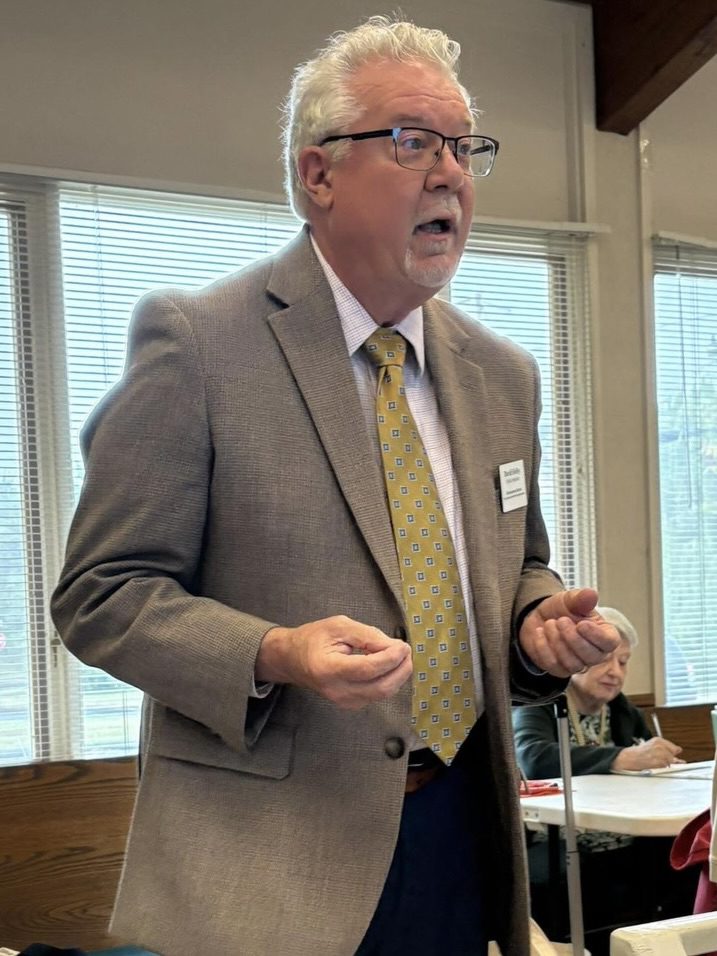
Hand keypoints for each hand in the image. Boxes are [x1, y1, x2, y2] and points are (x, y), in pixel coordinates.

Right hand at [256, 615, 411, 709]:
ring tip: (398, 655)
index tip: (403, 645)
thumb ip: (367, 635)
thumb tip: (394, 646)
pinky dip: (388, 679)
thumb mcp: (339, 626)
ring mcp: (343, 701)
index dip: (390, 658)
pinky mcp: (351, 704)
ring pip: (382, 694)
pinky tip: (387, 664)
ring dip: (397, 675)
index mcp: (328, 669)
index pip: (367, 669)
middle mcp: (336, 690)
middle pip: (380, 688)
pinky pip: (377, 694)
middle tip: (405, 650)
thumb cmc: (313, 639)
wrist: (292, 659)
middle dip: (400, 669)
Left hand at [519, 587, 620, 677]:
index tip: (581, 624)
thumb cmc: (562, 610)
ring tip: (549, 623)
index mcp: (603, 634)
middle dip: (573, 638)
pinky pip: (552, 665)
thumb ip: (581, 598)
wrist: (539, 617)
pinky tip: (540, 632)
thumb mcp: (570, 599)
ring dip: (557, 641)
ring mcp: (576, 664)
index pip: (610, 642)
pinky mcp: (558, 669)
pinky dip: (543, 646)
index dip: (597, 635)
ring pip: (572, 663)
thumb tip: (591, 594)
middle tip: (561, 620)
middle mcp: (593, 653)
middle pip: (592, 657)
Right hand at [611, 737, 683, 771]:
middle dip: (669, 759)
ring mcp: (660, 754)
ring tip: (654, 762)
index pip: (675, 748)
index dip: (672, 754)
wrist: (629, 758)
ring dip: (664, 764)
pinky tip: (654, 766)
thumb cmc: (639, 753)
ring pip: (670, 762)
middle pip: (673, 756)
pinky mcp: (659, 763)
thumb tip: (679, 751)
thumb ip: (666, 748)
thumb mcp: (652, 746)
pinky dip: (662, 768)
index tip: (671, 756)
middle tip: (658, 759)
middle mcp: (660, 746)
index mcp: (658, 740)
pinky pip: (666, 768)